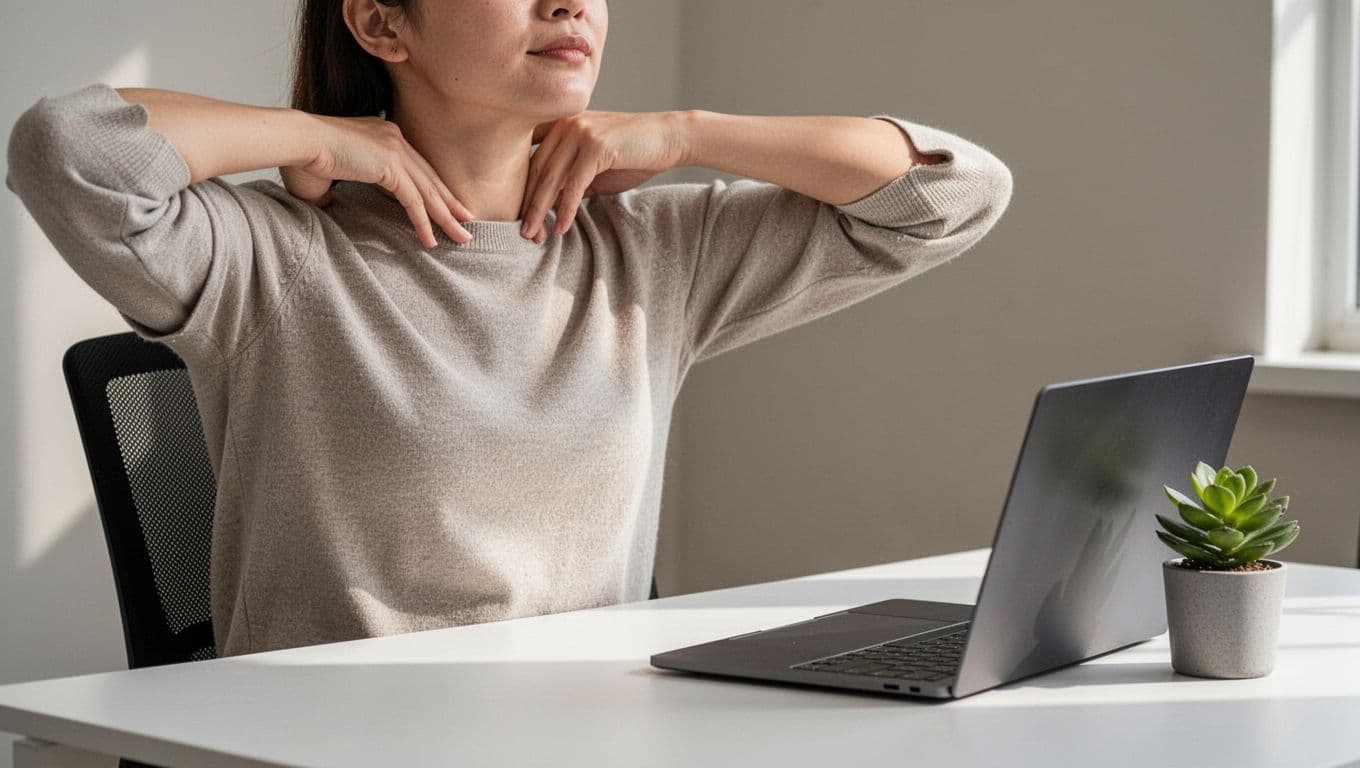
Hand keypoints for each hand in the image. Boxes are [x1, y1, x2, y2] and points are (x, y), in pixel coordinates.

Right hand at [281, 114, 474, 248]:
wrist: (295, 141)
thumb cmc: (301, 158)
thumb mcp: (327, 176)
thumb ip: (336, 190)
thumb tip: (331, 205)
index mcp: (383, 135)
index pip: (415, 166)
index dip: (432, 187)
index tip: (446, 203)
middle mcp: (393, 139)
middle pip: (429, 177)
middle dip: (450, 202)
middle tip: (467, 220)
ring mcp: (394, 150)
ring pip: (428, 191)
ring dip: (447, 217)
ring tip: (462, 237)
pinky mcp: (390, 165)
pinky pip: (413, 200)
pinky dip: (424, 222)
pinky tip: (431, 240)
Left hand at [520, 110, 687, 240]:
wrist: (669, 138)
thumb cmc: (633, 154)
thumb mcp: (594, 168)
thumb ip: (569, 179)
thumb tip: (546, 205)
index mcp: (560, 123)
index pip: (531, 158)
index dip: (522, 189)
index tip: (519, 217)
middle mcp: (565, 122)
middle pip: (536, 169)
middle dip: (528, 204)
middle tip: (524, 232)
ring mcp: (580, 131)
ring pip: (550, 178)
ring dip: (540, 210)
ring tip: (533, 235)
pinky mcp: (595, 145)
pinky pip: (574, 184)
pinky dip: (566, 209)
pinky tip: (561, 228)